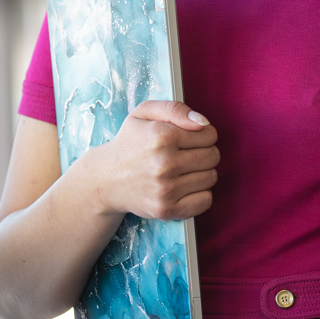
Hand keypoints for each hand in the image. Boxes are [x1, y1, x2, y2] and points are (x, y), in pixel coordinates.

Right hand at [68, 100, 217, 220]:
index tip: (190, 139)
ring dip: (202, 173)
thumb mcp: (144, 113)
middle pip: (213, 156)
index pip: (210, 135)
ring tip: (182, 171)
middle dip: (204, 153)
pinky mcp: (166, 209)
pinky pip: (205, 201)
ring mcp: (165, 189)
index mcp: (161, 136)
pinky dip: (200, 194)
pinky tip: (184, 187)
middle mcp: (164, 163)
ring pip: (211, 178)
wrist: (106, 180)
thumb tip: (203, 122)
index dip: (203, 135)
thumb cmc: (129, 143)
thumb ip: (175, 109)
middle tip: (186, 155)